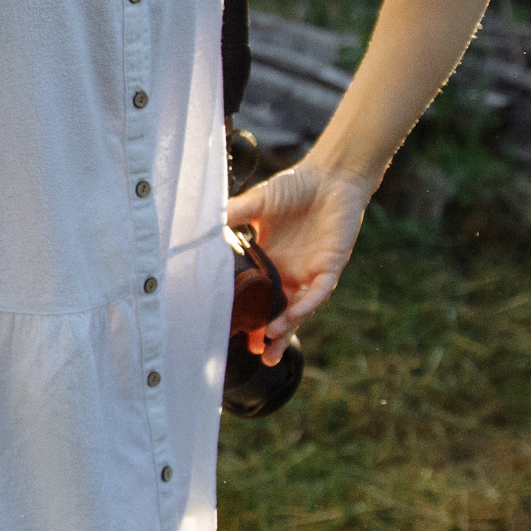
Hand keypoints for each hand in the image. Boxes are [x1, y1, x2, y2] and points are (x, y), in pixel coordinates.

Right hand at [223, 159, 374, 362]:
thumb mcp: (257, 203)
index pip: (257, 297)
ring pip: (298, 309)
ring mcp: (310, 273)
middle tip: (257, 355)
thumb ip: (233, 215)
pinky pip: (318, 292)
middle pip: (279, 312)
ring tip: (269, 343)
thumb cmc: (296, 187)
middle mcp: (289, 273)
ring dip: (286, 327)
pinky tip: (293, 315)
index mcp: (270, 262)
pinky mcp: (330, 267)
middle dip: (269, 336)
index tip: (230, 331)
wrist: (331, 176)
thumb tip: (199, 227)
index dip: (248, 315)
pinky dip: (306, 305)